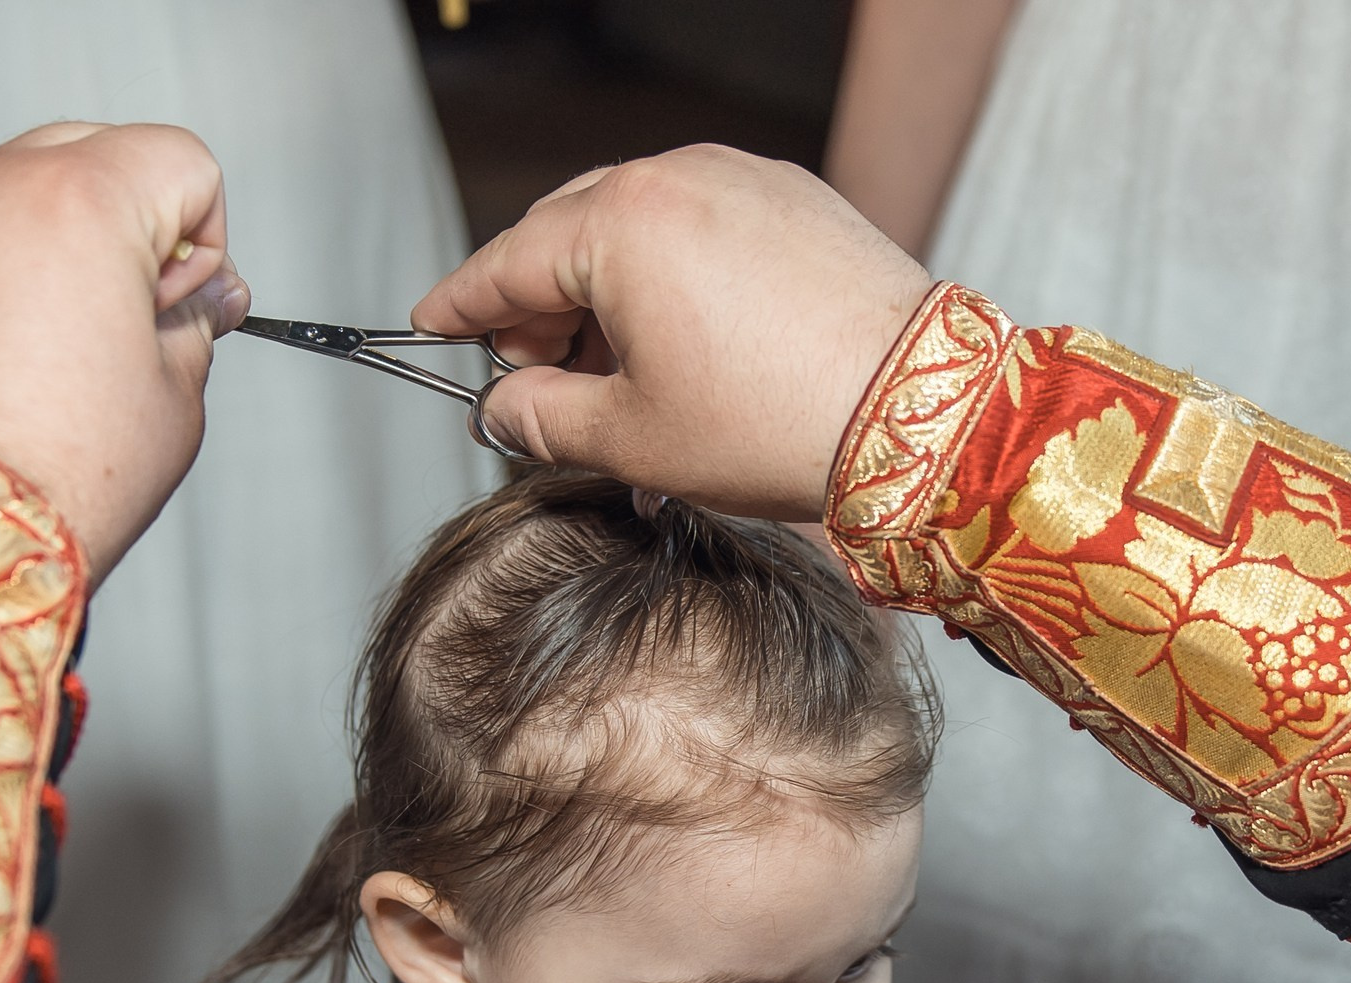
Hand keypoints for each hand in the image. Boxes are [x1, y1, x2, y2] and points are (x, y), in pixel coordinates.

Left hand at [0, 122, 248, 576]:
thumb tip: (194, 296)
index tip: (185, 299)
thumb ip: (192, 324)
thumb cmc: (43, 486)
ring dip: (29, 258)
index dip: (204, 238)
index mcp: (78, 202)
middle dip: (117, 229)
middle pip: (83, 157)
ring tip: (30, 368)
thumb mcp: (172, 405)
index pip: (179, 162)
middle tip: (119, 326)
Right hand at [412, 145, 932, 521]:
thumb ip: (542, 417)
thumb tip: (503, 411)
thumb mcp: (633, 438)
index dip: (461, 304)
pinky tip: (677, 342)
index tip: (430, 325)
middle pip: (567, 233)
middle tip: (528, 380)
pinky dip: (669, 275)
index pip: (507, 262)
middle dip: (537, 307)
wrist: (920, 414)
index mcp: (619, 223)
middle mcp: (678, 176)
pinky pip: (701, 225)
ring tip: (612, 377)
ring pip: (637, 226)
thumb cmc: (779, 422)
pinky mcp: (795, 199)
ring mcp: (743, 178)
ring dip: (605, 293)